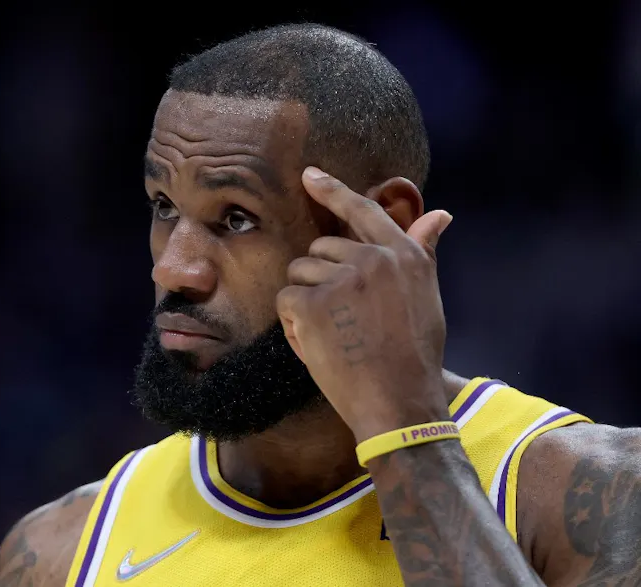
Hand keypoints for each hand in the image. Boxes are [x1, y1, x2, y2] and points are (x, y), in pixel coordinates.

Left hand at [276, 167, 452, 442]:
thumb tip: (439, 214)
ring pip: (299, 274)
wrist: (399, 404)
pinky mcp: (312, 304)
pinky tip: (317, 345)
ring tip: (333, 334)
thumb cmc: (414, 356)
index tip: (310, 175)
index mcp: (402, 254)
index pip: (362, 210)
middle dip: (320, 279)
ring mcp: (341, 279)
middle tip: (342, 320)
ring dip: (306, 302)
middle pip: (321, 249)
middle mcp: (373, 258)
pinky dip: (292, 324)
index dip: (332, 190)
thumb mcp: (427, 297)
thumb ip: (421, 252)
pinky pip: (285, 301)